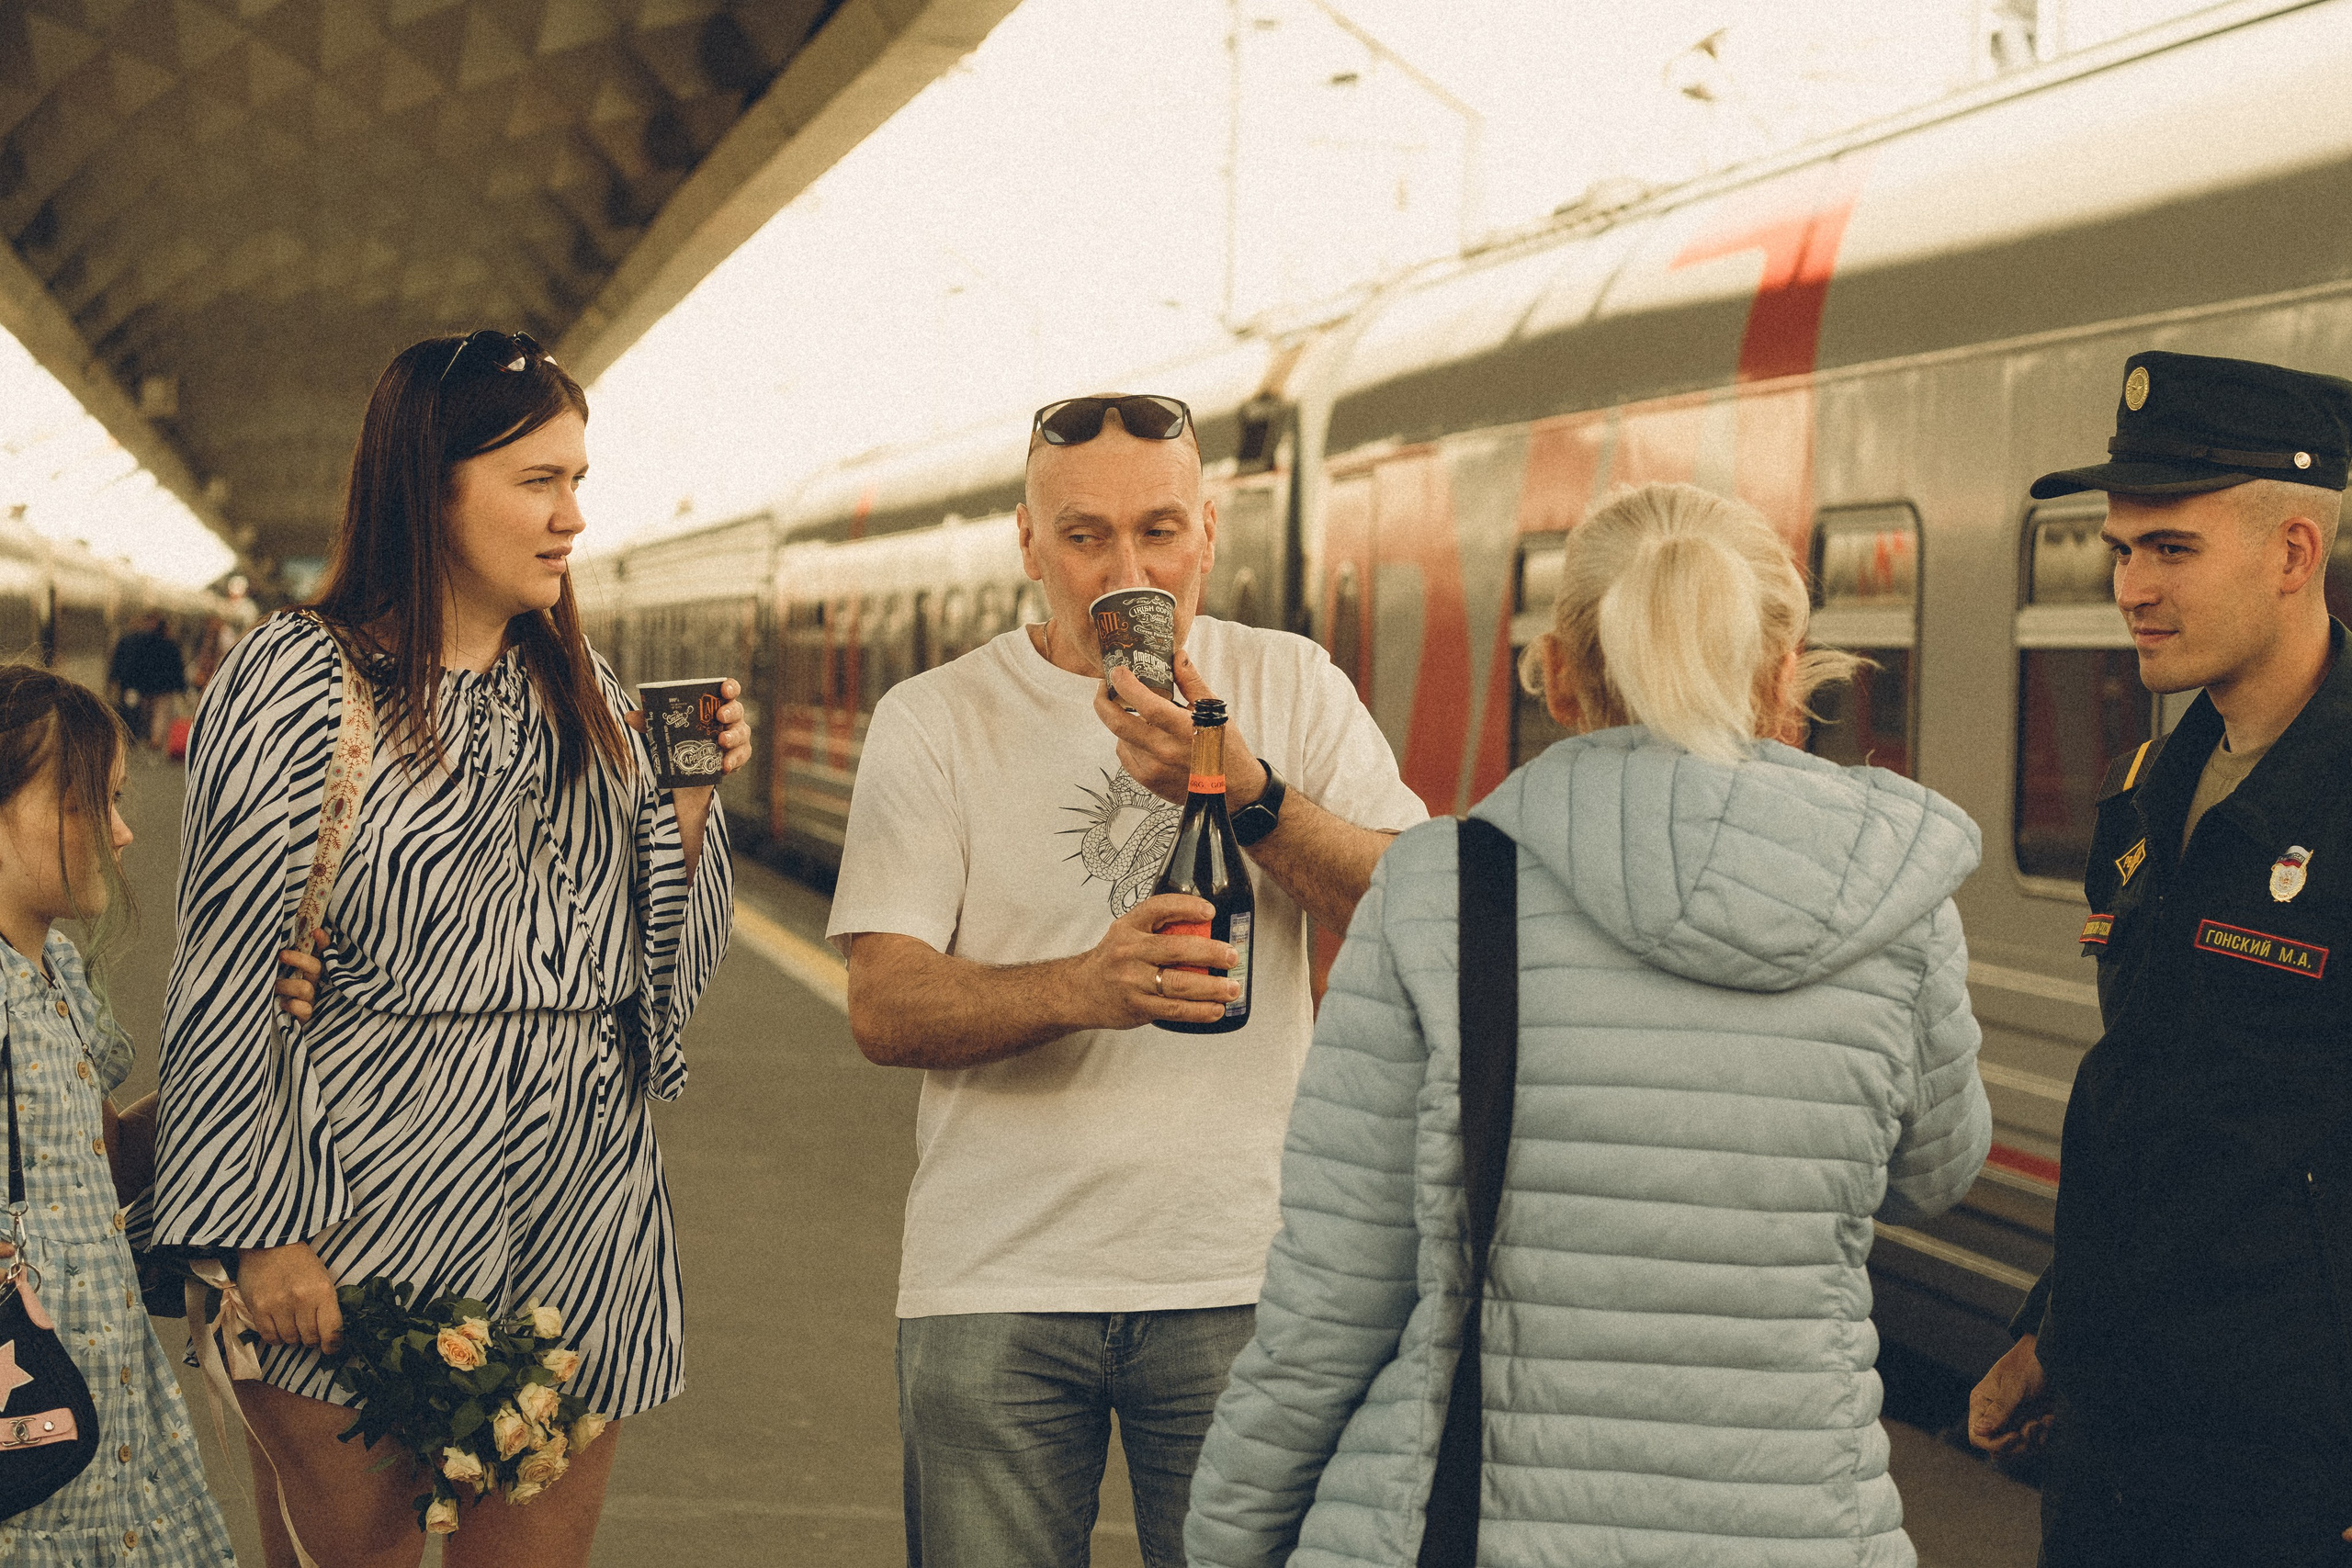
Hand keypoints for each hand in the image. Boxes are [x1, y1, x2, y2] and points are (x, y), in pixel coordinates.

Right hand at [237, 1241, 341, 1353]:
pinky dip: (276, 1337)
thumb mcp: (323, 1279)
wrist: (269, 1245)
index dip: (332, 1344)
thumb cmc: (300, 1263)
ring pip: (290, 1340)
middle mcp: (302, 1300)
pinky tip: (278, 1327)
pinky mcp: (258, 1309)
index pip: (332, 1330)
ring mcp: (278, 1305)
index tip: (330, 1348)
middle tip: (309, 1332)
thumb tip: (328, 1336)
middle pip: (310, 1338)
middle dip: (311, 1339)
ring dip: (293, 1337)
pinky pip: (270, 1337)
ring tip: (292, 1325)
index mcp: (323, 1291)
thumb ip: (326, 1306)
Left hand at [274, 930, 326, 1020]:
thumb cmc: (280, 993)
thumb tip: (269, 943)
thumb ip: (283, 963)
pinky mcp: (309, 1016)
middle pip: (316, 967)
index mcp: (312, 971)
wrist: (282, 1023)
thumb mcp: (283, 975)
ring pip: (305, 987)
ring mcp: (314, 999)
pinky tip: (282, 1004)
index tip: (316, 931)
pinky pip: (304, 1009)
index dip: (324, 943)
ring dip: (287, 985)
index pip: (324, 953)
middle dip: (299, 959)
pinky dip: (292, 1005)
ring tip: (274, 986)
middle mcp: (317, 983)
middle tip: (281, 955)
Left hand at [624, 678, 752, 776]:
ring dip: (733, 737)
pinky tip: (724, 766)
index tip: (724, 690)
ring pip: (742, 733)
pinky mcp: (738, 756)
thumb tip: (628, 716)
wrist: (687, 770)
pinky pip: (742, 756)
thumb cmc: (680, 738)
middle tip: (720, 717)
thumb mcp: (663, 729)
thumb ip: (649, 722)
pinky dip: (735, 760)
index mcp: (715, 704)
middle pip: (737, 710)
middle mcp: (730, 718)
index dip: (730, 687)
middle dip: (731, 712)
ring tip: (721, 742)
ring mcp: (737, 737)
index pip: (729, 690)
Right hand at [1071, 894, 1241, 1029]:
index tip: (1210, 911)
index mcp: (1129, 927)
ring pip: (1179, 983)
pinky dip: (1199, 1010)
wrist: (1080, 991)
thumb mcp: (1127, 934)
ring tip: (1231, 988)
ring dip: (1211, 987)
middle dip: (1210, 953)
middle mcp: (1129, 951)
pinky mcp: (1137, 1007)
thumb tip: (1206, 930)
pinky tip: (1215, 1009)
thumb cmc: (1112, 961)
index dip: (1186, 907)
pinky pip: (1174, 1009)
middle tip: (1232, 956)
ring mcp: (1132, 981)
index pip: (1158, 908)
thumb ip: (1157, 930)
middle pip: (1176, 949)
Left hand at [1096, 655, 1266, 808]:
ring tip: (1131, 711)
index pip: (1146, 704)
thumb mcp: (1214, 710)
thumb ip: (1191, 682)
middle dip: (1102, 701)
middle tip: (1104, 687)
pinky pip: (1124, 755)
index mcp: (1183, 729)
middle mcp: (1165, 750)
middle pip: (1118, 723)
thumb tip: (1176, 655)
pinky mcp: (1148, 781)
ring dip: (1120, 720)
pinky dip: (1126, 740)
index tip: (1117, 671)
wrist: (1233, 789)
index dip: (1126, 685)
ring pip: (1120, 737)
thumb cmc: (1224, 746)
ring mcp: (1153, 768)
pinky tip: (1139, 734)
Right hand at [1967, 1334, 2053, 1457]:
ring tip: (2043, 1420)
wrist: (2049, 1357)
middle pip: (1999, 1450)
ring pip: (2018, 1450)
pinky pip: (2034, 1444)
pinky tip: (2048, 1417)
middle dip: (2019, 1445)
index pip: (1978, 1437)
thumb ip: (1999, 1410)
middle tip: (2033, 1426)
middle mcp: (1994, 1417)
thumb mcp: (2014, 1387)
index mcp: (1982, 1404)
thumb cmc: (2027, 1365)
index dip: (1995, 1443)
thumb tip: (1979, 1431)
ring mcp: (2012, 1422)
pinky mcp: (2029, 1424)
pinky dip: (2044, 1435)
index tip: (2015, 1435)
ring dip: (2034, 1440)